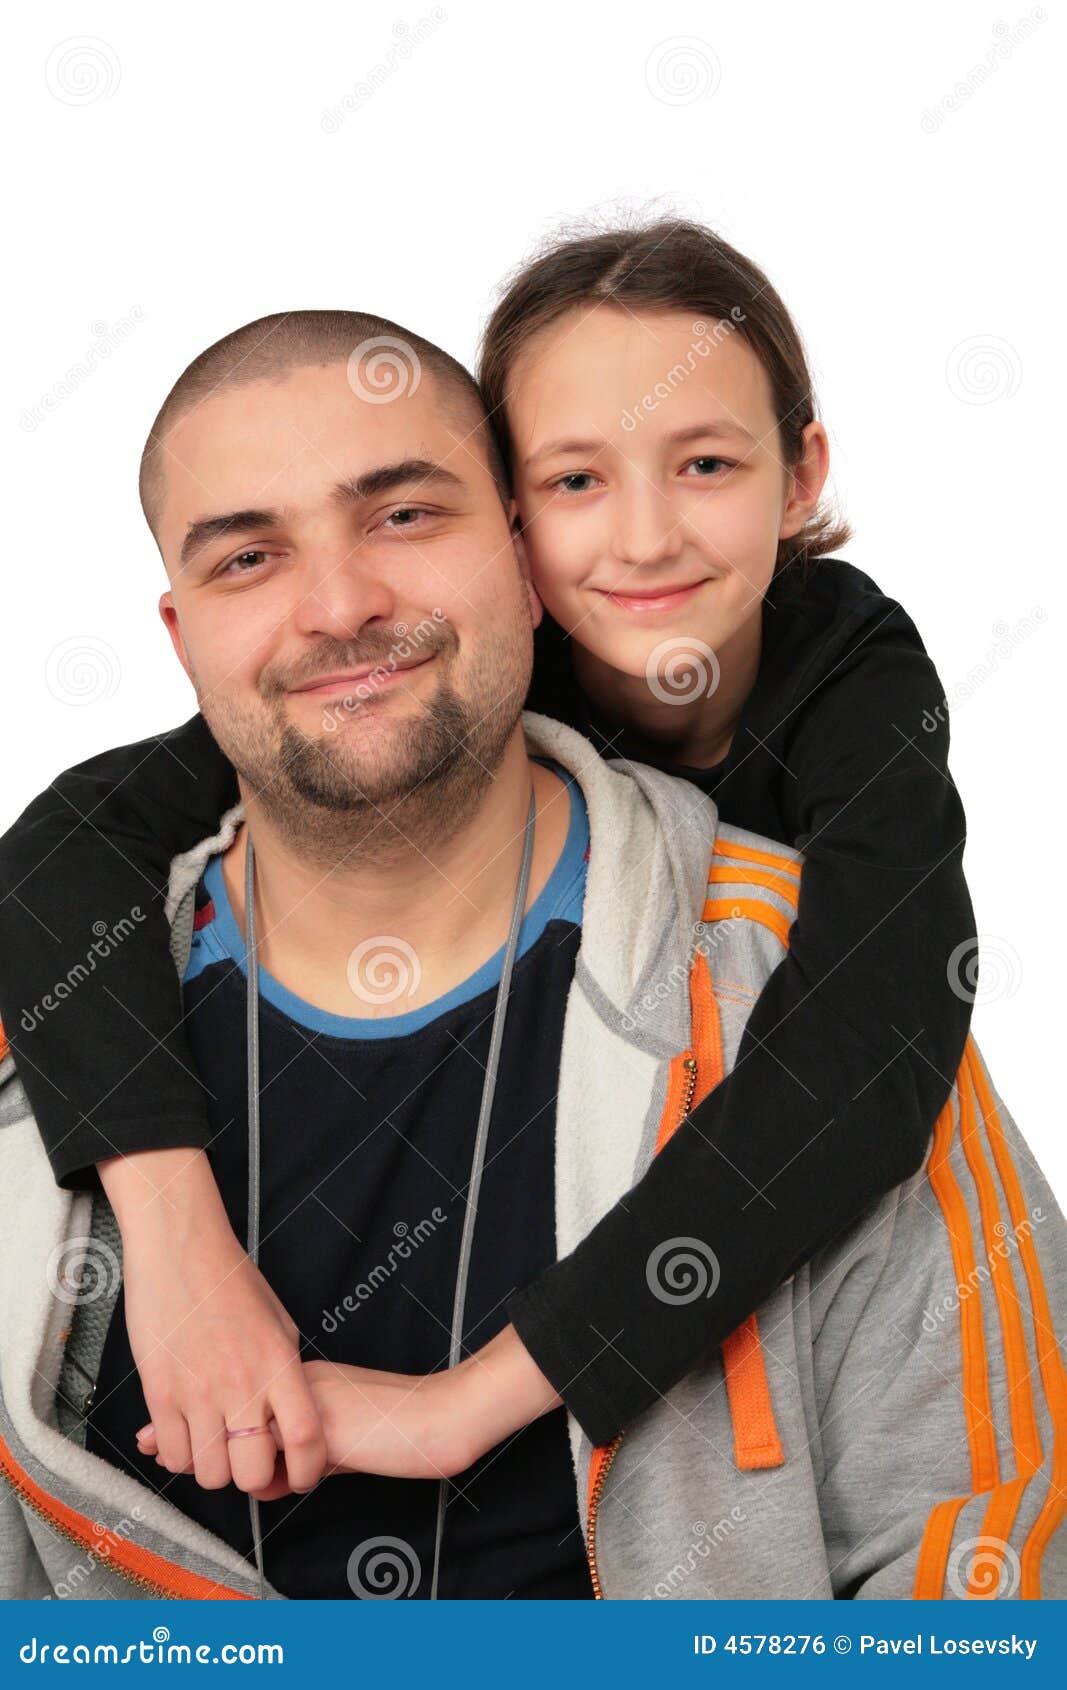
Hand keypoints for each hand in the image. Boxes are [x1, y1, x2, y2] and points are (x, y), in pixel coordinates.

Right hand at [99, 1147, 326, 1495]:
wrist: (179, 1249)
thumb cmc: (229, 1279)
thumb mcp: (278, 1321)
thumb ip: (286, 1370)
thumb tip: (288, 1412)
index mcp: (278, 1362)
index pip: (304, 1437)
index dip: (306, 1470)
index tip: (299, 1477)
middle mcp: (240, 1382)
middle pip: (252, 1471)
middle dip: (253, 1479)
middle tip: (248, 1463)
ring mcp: (197, 1391)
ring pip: (209, 1472)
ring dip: (214, 1469)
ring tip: (215, 1445)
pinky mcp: (159, 1392)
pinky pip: (172, 1454)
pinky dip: (180, 1456)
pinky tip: (186, 1434)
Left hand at [134, 1323, 561, 1499]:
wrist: (431, 1417)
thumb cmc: (388, 1424)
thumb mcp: (334, 1436)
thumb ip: (296, 1446)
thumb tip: (269, 1479)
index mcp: (289, 1371)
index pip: (225, 1385)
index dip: (189, 1412)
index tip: (152, 1430)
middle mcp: (286, 1380)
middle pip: (219, 1405)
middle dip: (192, 1438)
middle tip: (171, 1452)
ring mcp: (298, 1399)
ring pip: (239, 1434)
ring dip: (235, 1465)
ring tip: (256, 1477)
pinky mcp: (313, 1424)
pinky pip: (272, 1459)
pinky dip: (270, 1479)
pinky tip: (283, 1485)